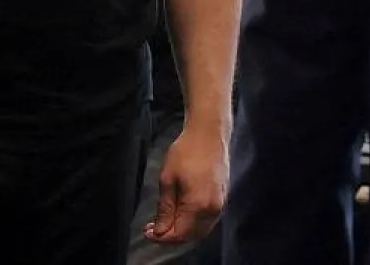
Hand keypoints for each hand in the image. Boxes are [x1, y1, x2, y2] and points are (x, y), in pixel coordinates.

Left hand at [144, 123, 228, 244]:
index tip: (147, 231)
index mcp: (198, 205)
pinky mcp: (223, 197)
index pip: (178, 235)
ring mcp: (220, 204)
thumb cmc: (186, 151)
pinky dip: (194, 222)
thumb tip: (160, 231)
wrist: (209, 132)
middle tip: (154, 227)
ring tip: (166, 221)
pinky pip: (208, 219)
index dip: (161, 237)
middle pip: (191, 236)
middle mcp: (213, 209)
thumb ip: (165, 209)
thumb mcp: (168, 179)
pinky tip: (182, 213)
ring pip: (200, 230)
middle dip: (171, 235)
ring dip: (183, 230)